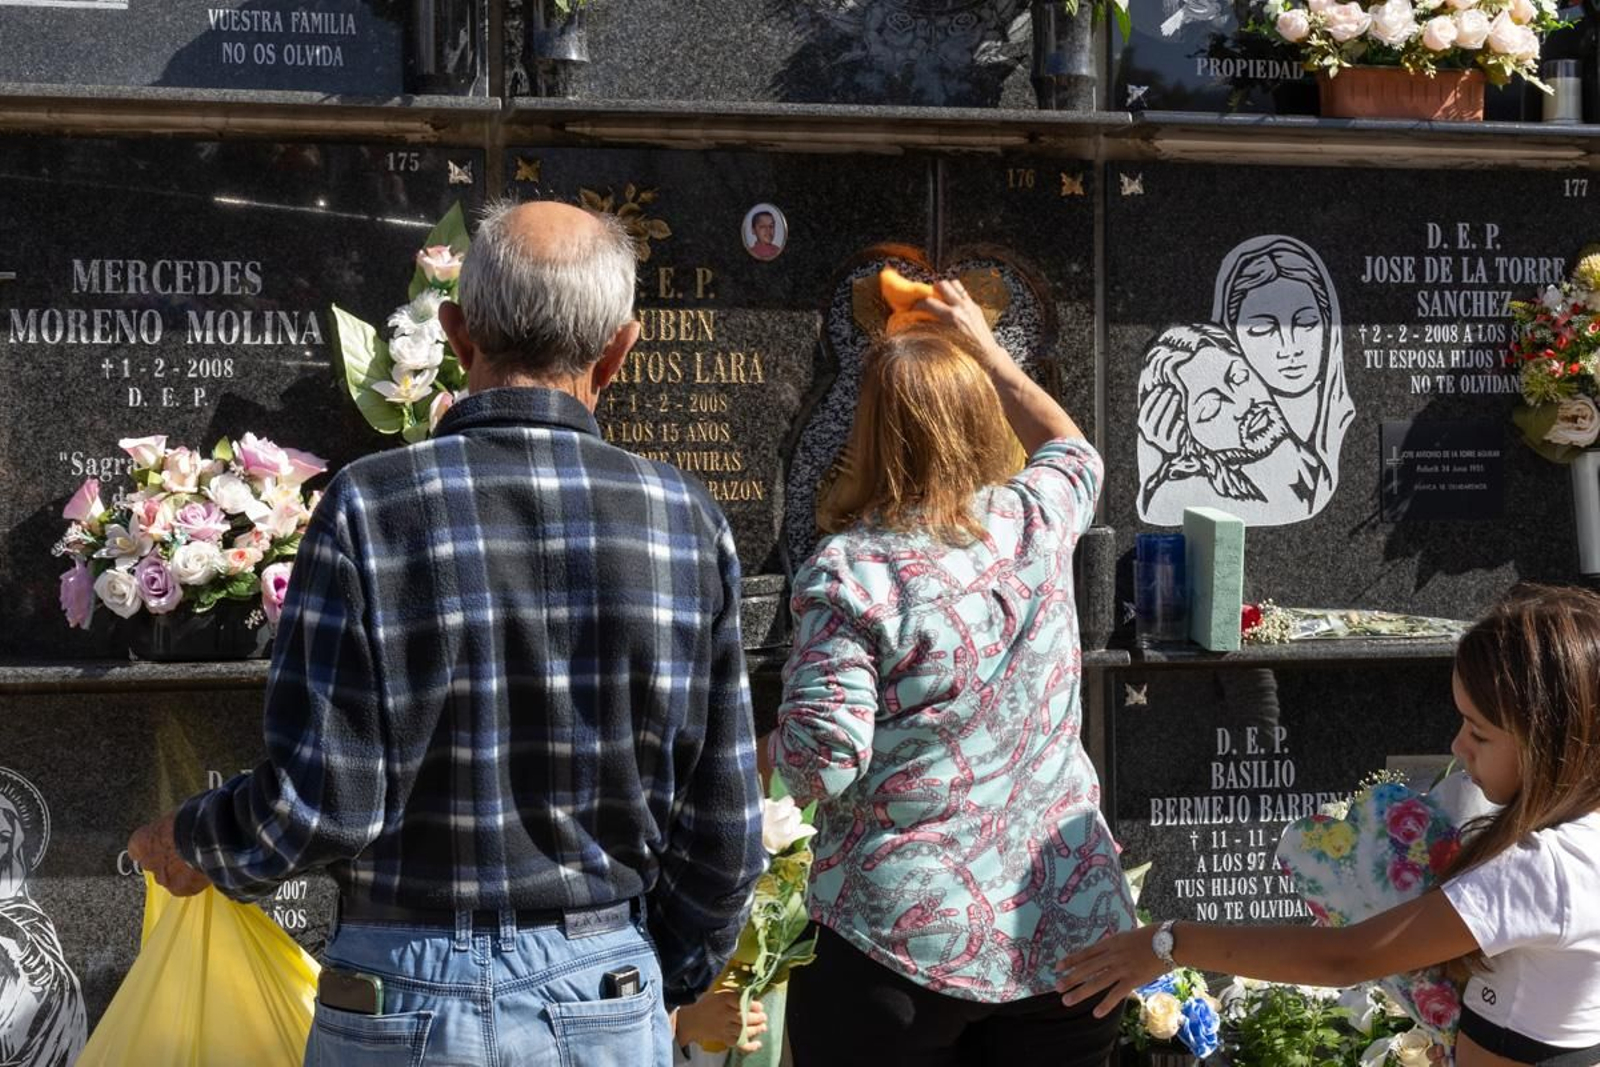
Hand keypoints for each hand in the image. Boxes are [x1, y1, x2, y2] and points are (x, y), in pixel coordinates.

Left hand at [127, 810, 210, 896]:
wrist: (208, 836)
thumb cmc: (191, 818)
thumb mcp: (177, 815)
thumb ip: (171, 826)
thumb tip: (179, 825)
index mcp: (141, 841)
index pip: (136, 848)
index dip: (150, 846)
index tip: (160, 844)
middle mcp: (148, 862)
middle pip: (152, 864)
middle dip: (165, 860)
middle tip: (182, 852)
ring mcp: (163, 877)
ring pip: (169, 877)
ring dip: (180, 872)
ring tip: (198, 862)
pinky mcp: (180, 888)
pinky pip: (186, 886)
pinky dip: (194, 881)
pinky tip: (205, 870)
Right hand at [675, 982, 769, 1052]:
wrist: (691, 1021)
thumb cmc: (707, 1004)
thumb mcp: (717, 994)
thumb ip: (732, 994)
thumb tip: (751, 994)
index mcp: (723, 999)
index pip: (741, 1002)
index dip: (753, 1005)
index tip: (760, 1007)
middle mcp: (724, 1013)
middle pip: (743, 1017)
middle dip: (757, 1018)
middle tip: (764, 1017)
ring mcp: (723, 1027)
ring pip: (742, 1030)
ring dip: (756, 1030)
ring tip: (763, 1027)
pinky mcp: (723, 1038)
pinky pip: (738, 1043)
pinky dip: (749, 1045)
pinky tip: (758, 1044)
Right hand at [915, 279, 1009, 369]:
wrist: (986, 351)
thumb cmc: (964, 349)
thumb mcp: (945, 337)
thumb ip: (933, 325)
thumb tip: (920, 318)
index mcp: (952, 316)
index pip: (929, 302)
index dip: (918, 303)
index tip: (914, 307)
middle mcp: (961, 307)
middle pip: (942, 285)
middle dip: (932, 290)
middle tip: (929, 298)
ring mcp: (970, 304)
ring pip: (954, 283)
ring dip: (945, 288)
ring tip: (941, 297)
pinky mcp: (975, 305)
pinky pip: (963, 292)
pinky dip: (955, 294)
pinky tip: (952, 304)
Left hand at [1054, 927, 1168, 1017]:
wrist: (1170, 941)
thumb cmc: (1152, 936)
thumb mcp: (1128, 935)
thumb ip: (1116, 943)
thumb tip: (1106, 948)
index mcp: (1111, 942)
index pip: (1087, 953)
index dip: (1072, 960)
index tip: (1058, 967)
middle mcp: (1113, 955)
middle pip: (1087, 968)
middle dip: (1071, 978)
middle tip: (1057, 987)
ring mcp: (1122, 968)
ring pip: (1097, 982)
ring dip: (1081, 992)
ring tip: (1067, 1001)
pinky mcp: (1133, 980)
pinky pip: (1116, 994)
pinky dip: (1106, 1004)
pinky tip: (1096, 1013)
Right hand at [1139, 384, 1185, 454]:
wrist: (1162, 459)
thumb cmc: (1159, 434)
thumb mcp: (1153, 424)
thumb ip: (1154, 409)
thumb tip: (1153, 388)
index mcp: (1143, 428)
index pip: (1145, 412)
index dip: (1152, 399)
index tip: (1160, 388)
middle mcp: (1150, 436)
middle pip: (1154, 417)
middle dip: (1163, 401)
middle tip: (1171, 390)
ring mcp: (1161, 442)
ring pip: (1164, 425)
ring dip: (1171, 409)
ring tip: (1177, 397)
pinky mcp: (1172, 447)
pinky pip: (1175, 435)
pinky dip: (1178, 425)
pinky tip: (1181, 417)